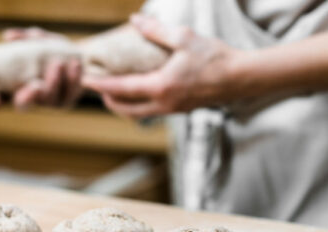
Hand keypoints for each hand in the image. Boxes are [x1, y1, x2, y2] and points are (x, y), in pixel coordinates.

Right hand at [0, 27, 82, 109]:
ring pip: (50, 99)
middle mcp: (30, 101)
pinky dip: (73, 77)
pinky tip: (74, 63)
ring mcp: (49, 104)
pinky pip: (71, 92)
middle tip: (35, 84)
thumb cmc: (45, 50)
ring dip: (53, 82)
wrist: (71, 56)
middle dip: (28, 97)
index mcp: (12, 90)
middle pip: (24, 106)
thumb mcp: (34, 41)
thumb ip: (22, 38)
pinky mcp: (68, 100)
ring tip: (58, 64)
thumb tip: (8, 36)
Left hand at [82, 15, 243, 118]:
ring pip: (139, 114)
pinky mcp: (181, 110)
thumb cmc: (215, 57)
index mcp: (161, 86)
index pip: (121, 89)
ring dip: (123, 106)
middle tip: (98, 90)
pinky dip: (139, 105)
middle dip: (109, 101)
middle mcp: (164, 103)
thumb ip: (156, 31)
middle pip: (126, 109)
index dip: (101, 85)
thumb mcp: (184, 38)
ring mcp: (173, 110)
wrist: (241, 78)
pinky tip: (140, 93)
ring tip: (115, 94)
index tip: (85, 81)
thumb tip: (135, 20)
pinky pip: (152, 111)